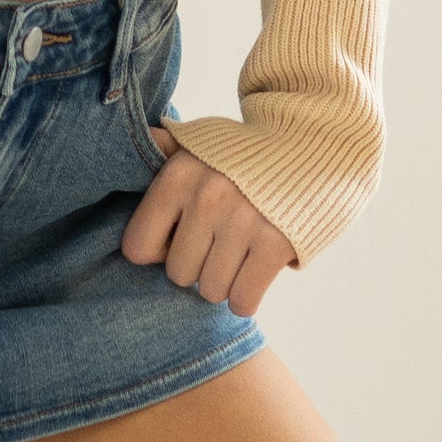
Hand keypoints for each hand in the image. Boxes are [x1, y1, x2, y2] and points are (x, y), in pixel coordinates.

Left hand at [121, 127, 296, 316]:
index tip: (177, 239)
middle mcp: (205, 198)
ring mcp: (242, 222)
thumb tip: (134, 144)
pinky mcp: (276, 244)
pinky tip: (253, 274)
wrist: (308, 144)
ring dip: (224, 282)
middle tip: (215, 247)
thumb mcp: (198, 141)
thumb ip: (162, 150)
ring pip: (210, 290)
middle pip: (178, 274)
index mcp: (178, 176)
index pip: (137, 247)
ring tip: (237, 256)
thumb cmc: (243, 152)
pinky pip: (243, 300)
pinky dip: (246, 298)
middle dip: (196, 267)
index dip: (157, 251)